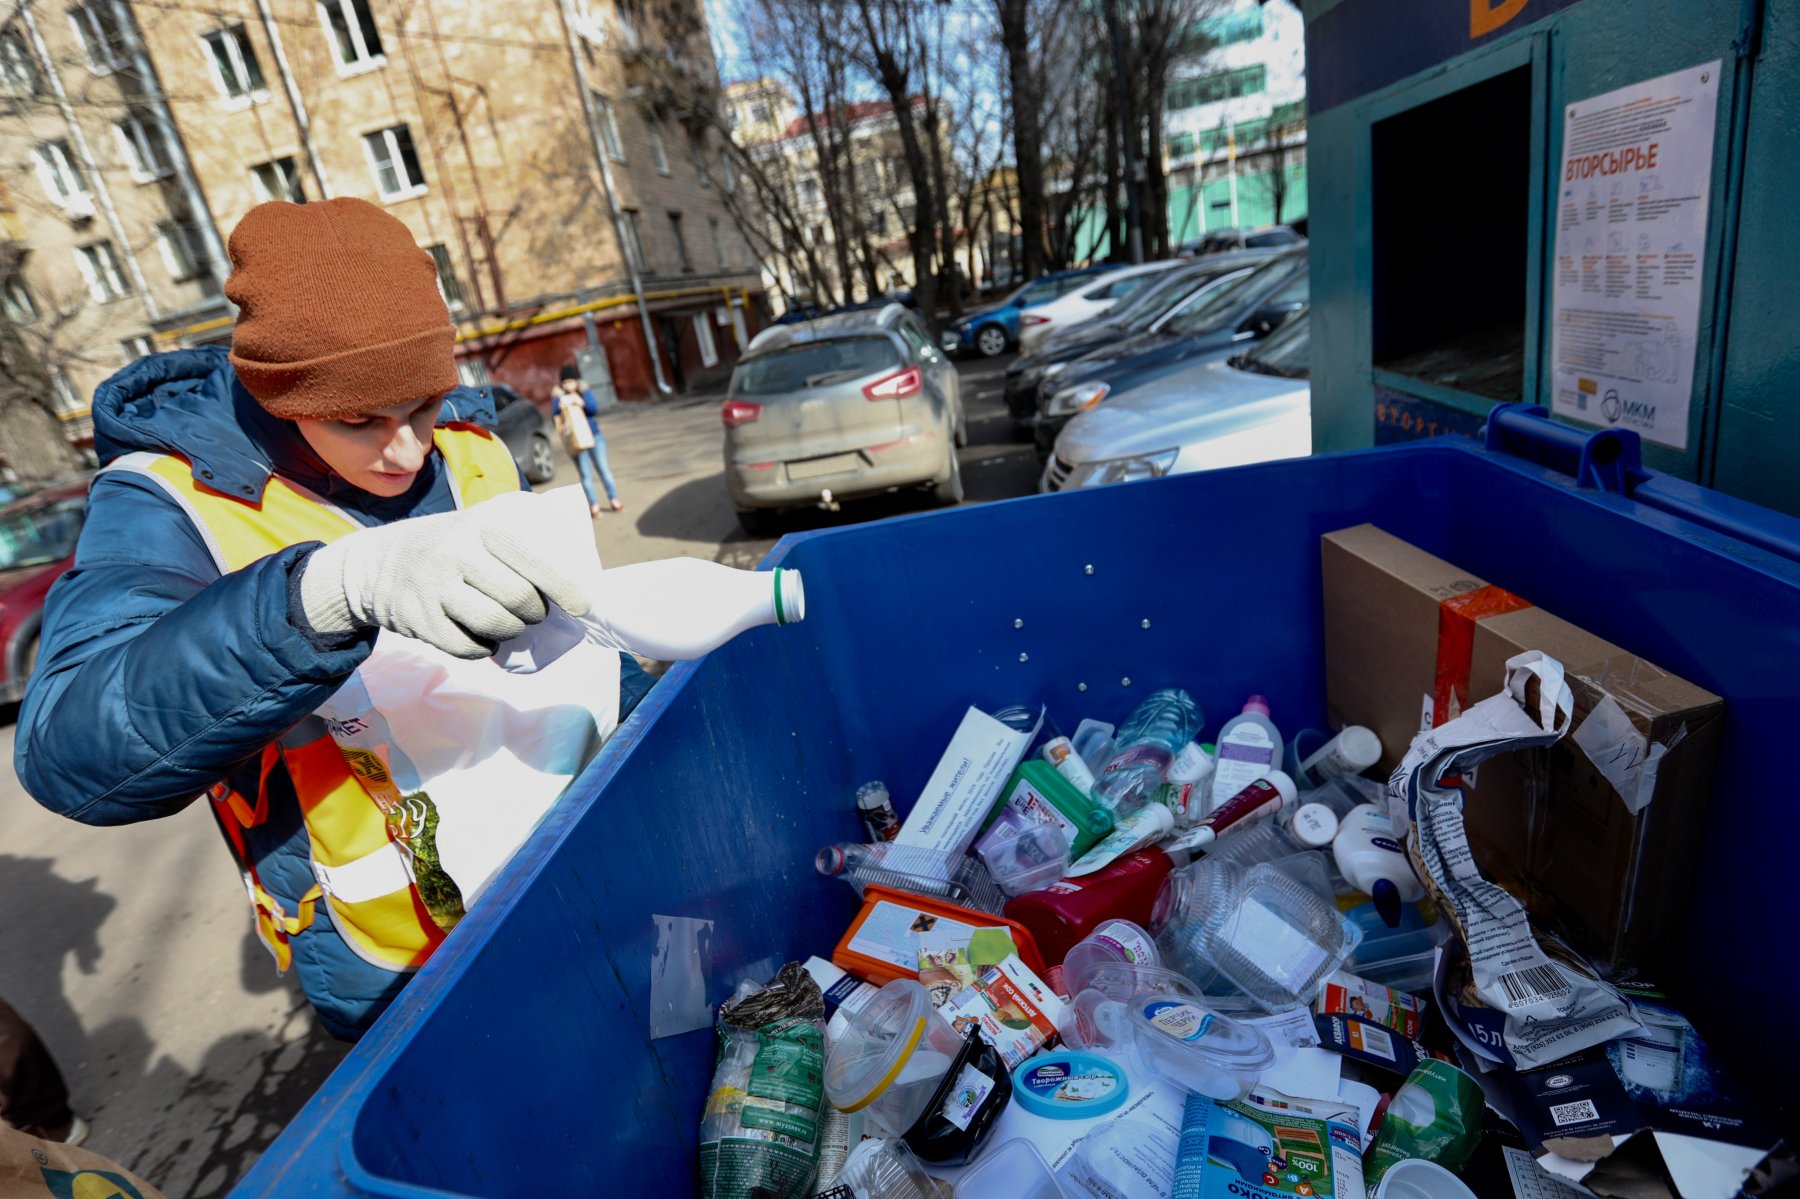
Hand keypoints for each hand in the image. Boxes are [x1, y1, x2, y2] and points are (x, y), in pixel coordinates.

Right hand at [299, 499, 591, 658]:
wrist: (380, 562)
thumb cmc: (456, 546)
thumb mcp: (485, 525)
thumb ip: (528, 542)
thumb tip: (581, 581)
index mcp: (481, 523)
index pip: (533, 556)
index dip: (564, 585)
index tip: (583, 606)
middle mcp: (455, 550)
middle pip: (518, 598)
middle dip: (536, 612)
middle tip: (534, 611)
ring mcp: (432, 586)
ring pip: (495, 625)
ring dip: (513, 631)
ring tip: (510, 622)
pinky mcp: (417, 619)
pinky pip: (468, 648)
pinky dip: (484, 648)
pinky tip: (482, 635)